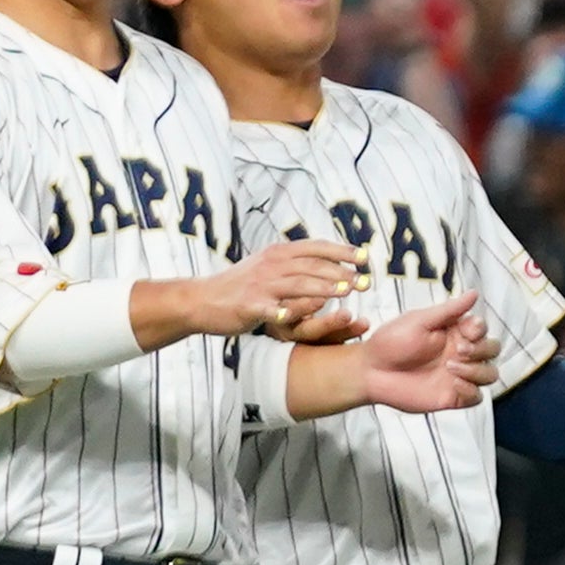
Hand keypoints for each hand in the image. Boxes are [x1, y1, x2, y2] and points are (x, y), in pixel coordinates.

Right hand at [188, 238, 374, 337]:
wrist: (200, 299)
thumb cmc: (241, 285)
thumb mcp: (269, 265)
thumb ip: (296, 262)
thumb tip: (329, 260)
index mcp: (278, 253)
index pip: (315, 248)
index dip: (341, 250)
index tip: (364, 257)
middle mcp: (271, 265)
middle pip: (312, 266)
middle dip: (341, 273)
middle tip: (365, 282)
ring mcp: (260, 286)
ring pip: (296, 284)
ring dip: (323, 288)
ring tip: (345, 293)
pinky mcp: (248, 306)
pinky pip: (268, 309)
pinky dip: (280, 312)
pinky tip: (291, 316)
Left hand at [356, 292, 498, 413]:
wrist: (370, 371)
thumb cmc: (390, 342)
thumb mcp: (419, 321)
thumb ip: (449, 310)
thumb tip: (474, 293)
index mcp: (454, 333)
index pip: (483, 330)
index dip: (481, 330)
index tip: (468, 330)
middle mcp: (460, 354)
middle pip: (492, 351)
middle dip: (481, 350)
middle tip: (458, 351)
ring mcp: (458, 376)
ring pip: (490, 374)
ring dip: (477, 370)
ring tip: (451, 368)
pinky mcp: (453, 397)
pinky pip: (476, 397)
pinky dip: (471, 390)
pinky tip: (453, 384)